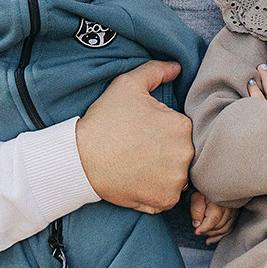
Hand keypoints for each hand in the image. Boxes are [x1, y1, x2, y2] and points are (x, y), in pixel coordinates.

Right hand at [76, 61, 193, 212]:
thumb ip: (156, 71)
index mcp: (182, 126)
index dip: (162, 129)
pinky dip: (156, 191)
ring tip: (139, 165)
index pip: (182, 128)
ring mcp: (176, 180)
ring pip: (178, 175)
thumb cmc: (104, 121)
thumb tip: (177, 67)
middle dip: (166, 151)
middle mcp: (185, 154)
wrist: (81, 158)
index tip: (144, 132)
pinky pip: (168, 196)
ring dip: (164, 172)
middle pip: (183, 152)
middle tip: (140, 149)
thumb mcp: (128, 85)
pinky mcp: (164, 200)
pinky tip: (138, 180)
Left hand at [190, 191, 235, 243]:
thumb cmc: (203, 191)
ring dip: (213, 234)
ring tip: (204, 235)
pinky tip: (211, 240)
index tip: (196, 232)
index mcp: (218, 204)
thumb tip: (197, 225)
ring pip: (224, 229)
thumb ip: (196, 211)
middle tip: (198, 230)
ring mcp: (233, 212)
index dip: (204, 228)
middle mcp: (228, 209)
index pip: (212, 221)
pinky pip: (229, 229)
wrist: (213, 185)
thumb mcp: (196, 198)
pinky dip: (220, 236)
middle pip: (218, 227)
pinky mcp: (234, 215)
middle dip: (207, 231)